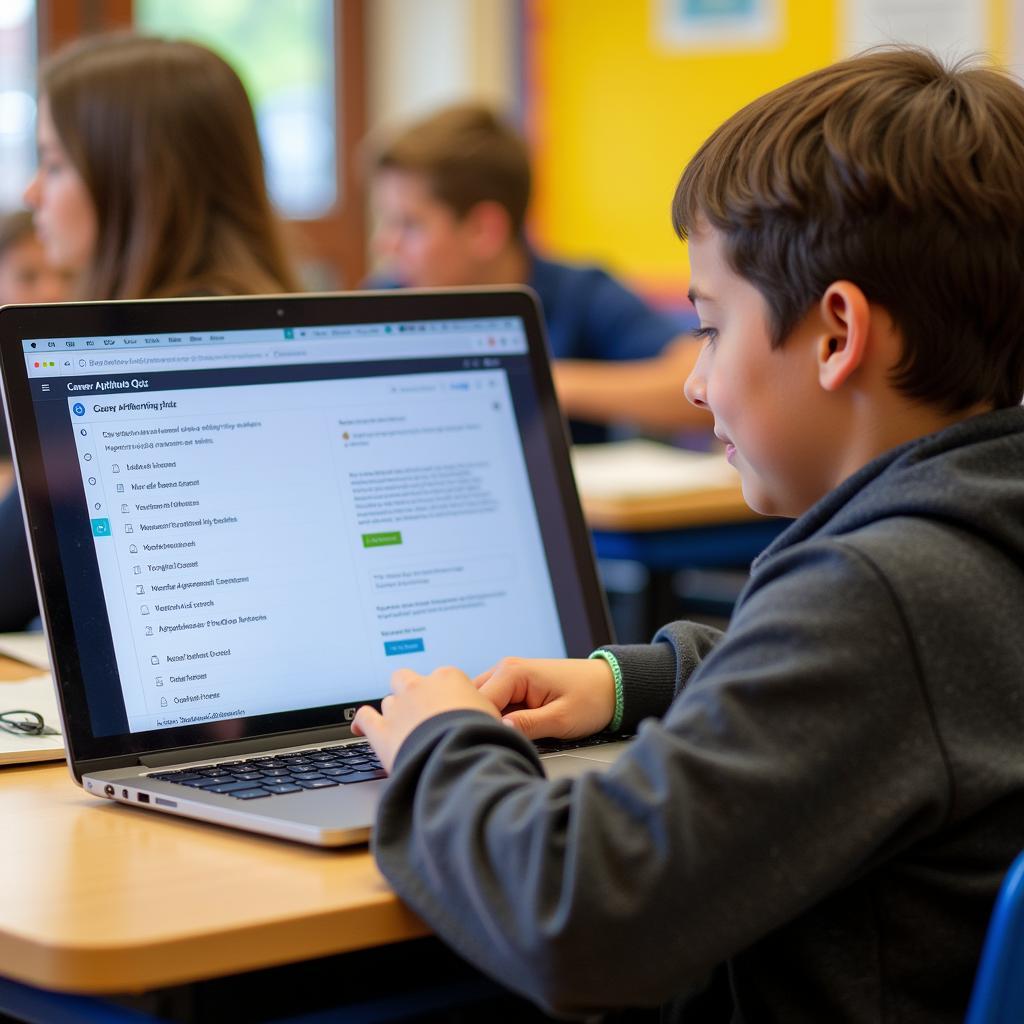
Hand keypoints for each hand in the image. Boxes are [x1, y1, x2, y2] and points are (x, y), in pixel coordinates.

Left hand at [352, 666, 500, 772]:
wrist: (459, 754)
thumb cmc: (481, 736)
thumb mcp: (493, 718)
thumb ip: (482, 713)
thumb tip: (494, 725)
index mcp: (448, 677)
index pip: (442, 679)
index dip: (444, 695)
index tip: (449, 708)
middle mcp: (420, 686)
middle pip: (407, 680)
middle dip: (411, 693)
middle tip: (421, 713)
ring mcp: (398, 707)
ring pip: (389, 701)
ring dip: (394, 712)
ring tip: (401, 729)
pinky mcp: (381, 730)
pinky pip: (365, 718)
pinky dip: (361, 722)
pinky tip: (361, 727)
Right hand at [473, 657, 614, 740]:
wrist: (612, 685)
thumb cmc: (592, 699)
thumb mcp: (561, 719)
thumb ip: (527, 726)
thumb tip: (497, 732)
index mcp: (512, 672)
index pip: (476, 703)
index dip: (480, 728)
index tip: (491, 747)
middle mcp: (505, 669)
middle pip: (472, 701)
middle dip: (479, 723)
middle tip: (495, 746)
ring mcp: (508, 677)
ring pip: (481, 703)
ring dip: (488, 721)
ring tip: (502, 741)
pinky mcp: (515, 687)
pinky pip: (495, 704)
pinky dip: (498, 719)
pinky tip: (509, 734)